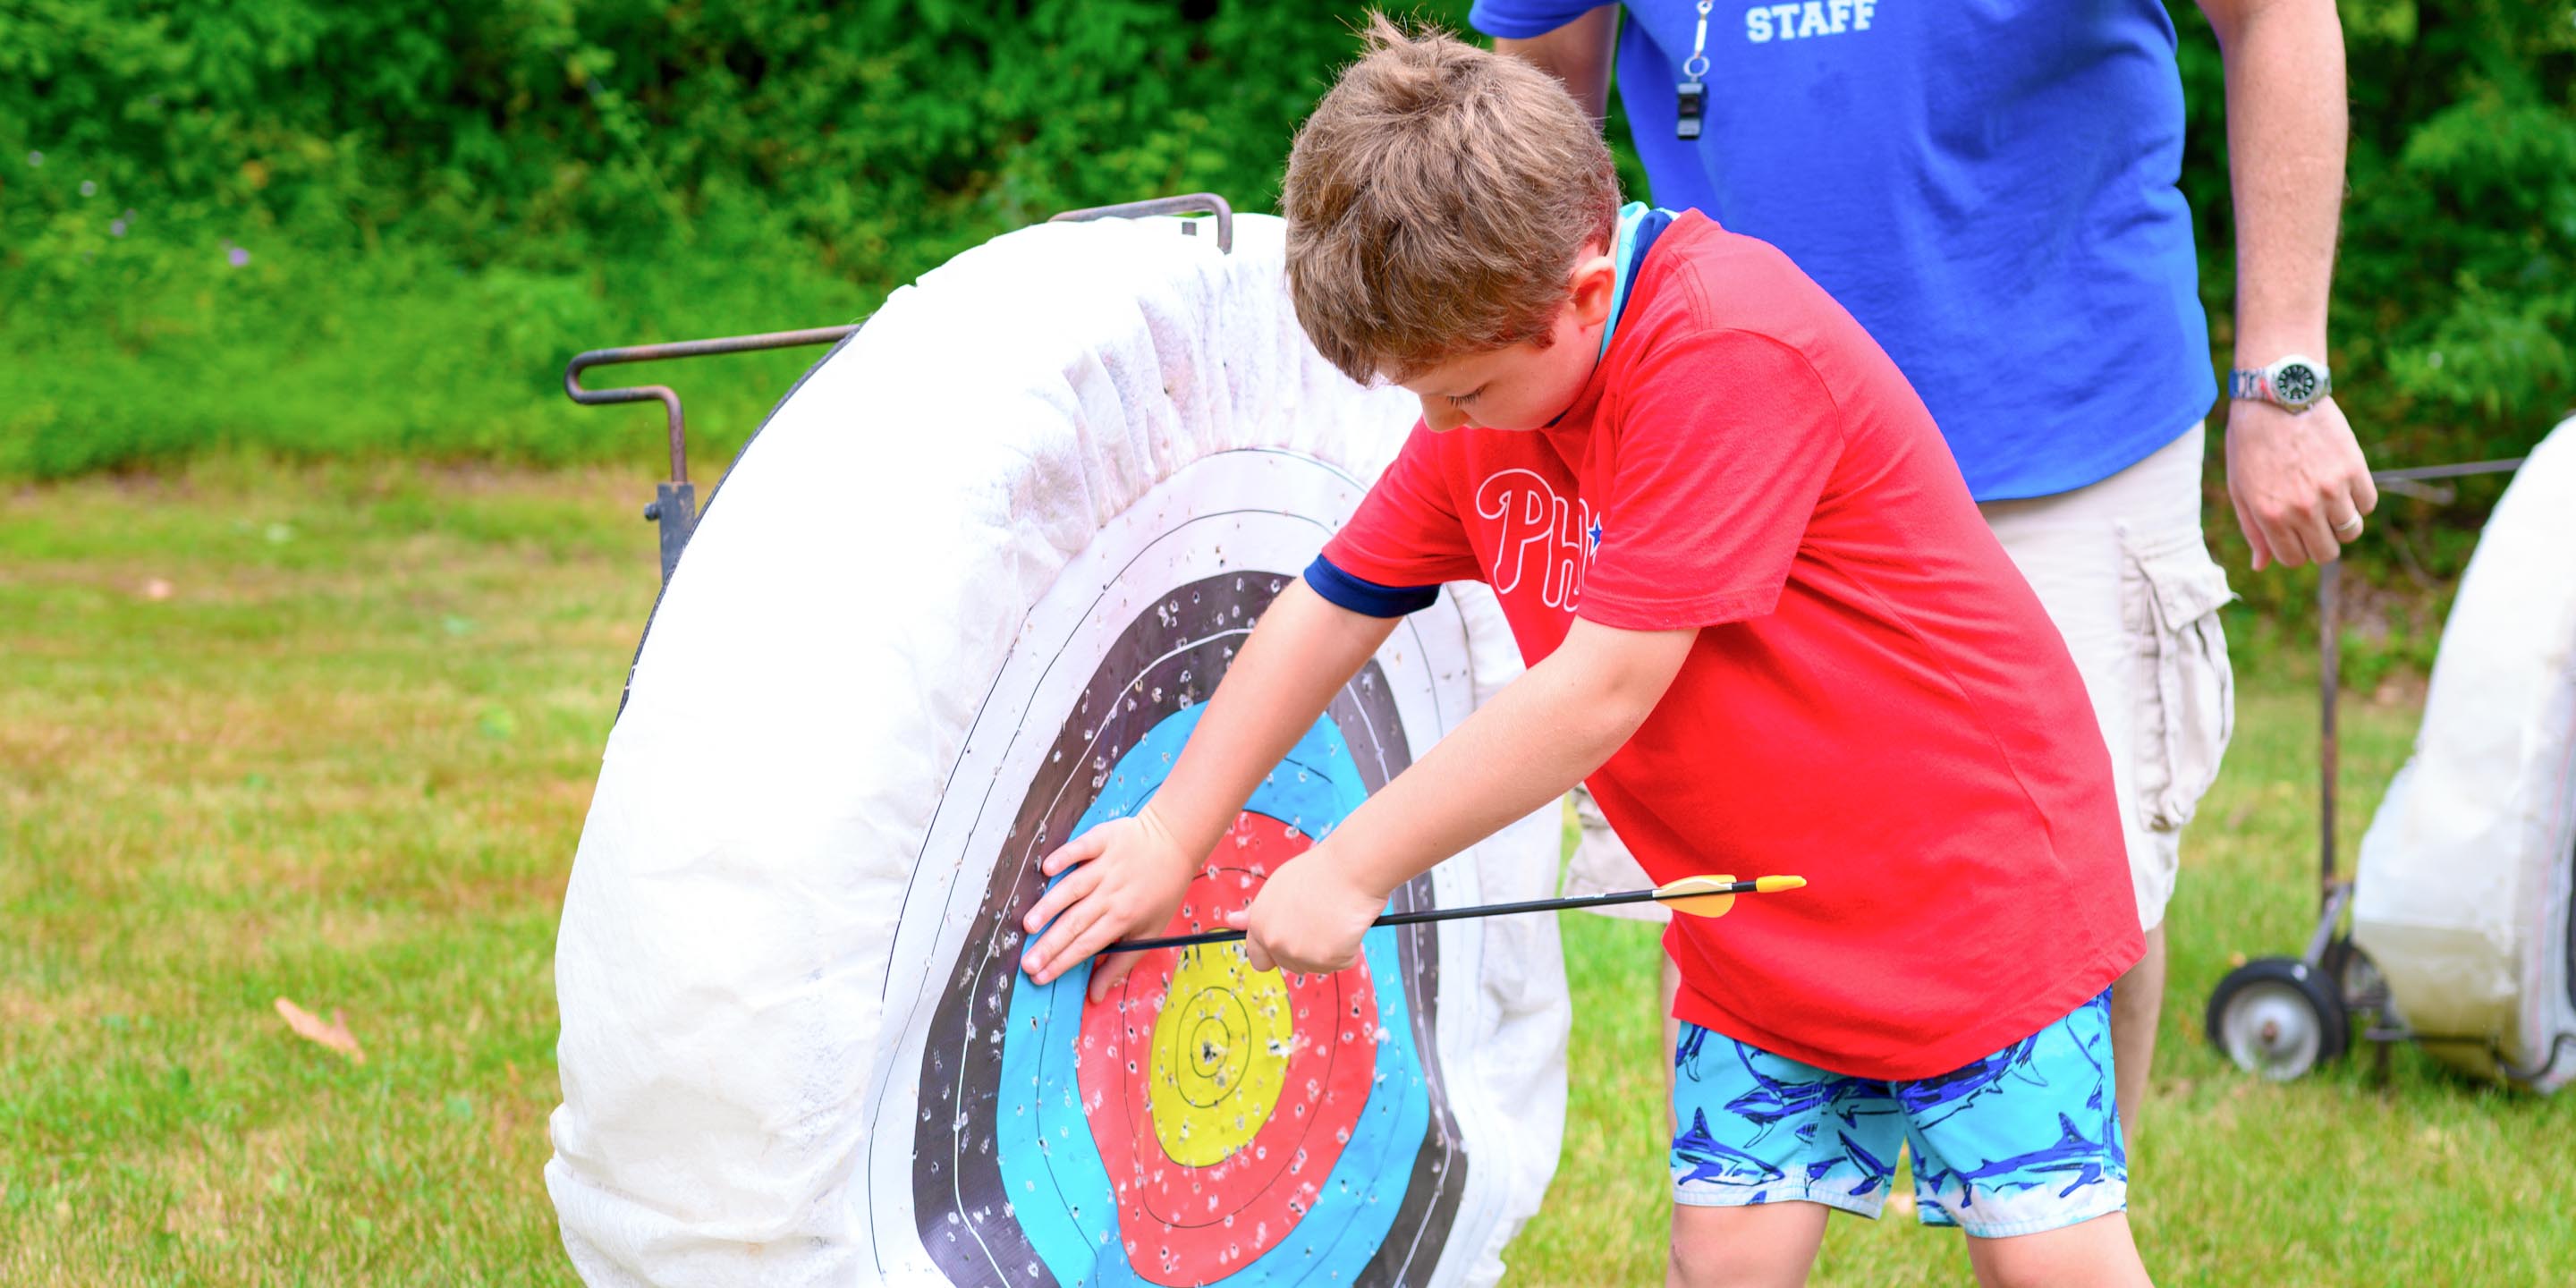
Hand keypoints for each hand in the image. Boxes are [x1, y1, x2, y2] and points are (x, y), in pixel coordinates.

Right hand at [1019, 806, 1196, 999]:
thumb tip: (1095, 996)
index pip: (1087, 945)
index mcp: (1124, 917)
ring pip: (1073, 888)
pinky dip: (1065, 857)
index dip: (1062, 962)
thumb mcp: (1149, 932)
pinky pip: (1081, 848)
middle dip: (1050, 945)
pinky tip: (1047, 868)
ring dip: (1050, 906)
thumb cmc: (1161, 891)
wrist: (1174, 842)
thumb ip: (1119, 963)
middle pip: (1076, 922)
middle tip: (1027, 962)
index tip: (1039, 977)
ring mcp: (1107, 864)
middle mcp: (1113, 892)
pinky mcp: (1104, 838)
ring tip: (1029, 925)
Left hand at [1226, 847, 1388, 975]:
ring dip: (1329, 950)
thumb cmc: (1317, 872)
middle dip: (1306, 951)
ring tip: (1336, 918)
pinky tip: (1349, 923)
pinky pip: (1343, 961)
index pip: (1258, 958)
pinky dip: (1350, 948)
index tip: (1290, 942)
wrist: (1350, 868)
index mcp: (1260, 924)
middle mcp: (1275, 942)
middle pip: (1290, 966)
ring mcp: (1302, 954)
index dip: (1275, 953)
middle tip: (1321, 920)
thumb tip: (1231, 921)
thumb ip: (1257, 911)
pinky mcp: (1329, 960)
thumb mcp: (1278, 888)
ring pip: (1317, 966)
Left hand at [2222, 395, 2377, 570]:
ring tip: (2327, 500)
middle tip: (2312, 520)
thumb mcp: (2240, 488)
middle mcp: (2302, 508)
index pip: (2294, 559)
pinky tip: (2341, 483)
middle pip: (2327, 552)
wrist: (2277, 397)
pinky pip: (2367, 504)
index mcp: (2270, 515)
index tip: (2293, 534)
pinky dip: (2358, 499)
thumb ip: (2252, 530)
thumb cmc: (2252, 443)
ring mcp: (2331, 489)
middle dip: (2320, 542)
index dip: (2295, 550)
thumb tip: (2260, 566)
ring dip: (2341, 522)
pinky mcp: (2354, 469)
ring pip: (2351, 531)